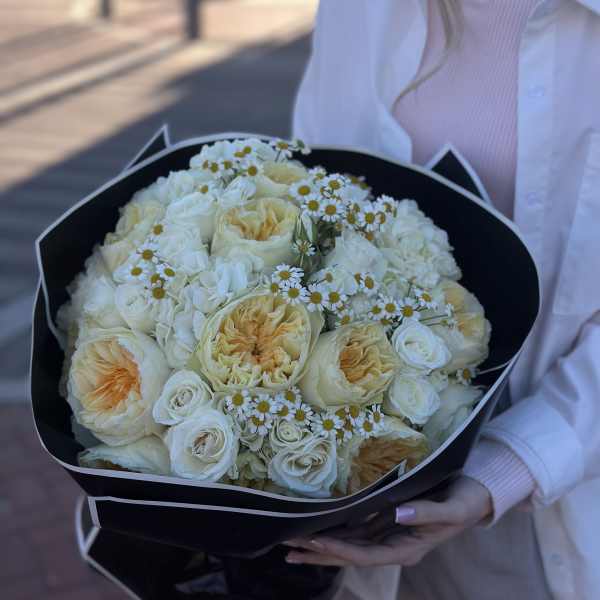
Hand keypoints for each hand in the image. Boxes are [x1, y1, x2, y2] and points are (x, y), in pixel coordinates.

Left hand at [284, 476, 491, 566]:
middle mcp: (394, 546)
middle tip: (287, 548)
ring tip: (293, 543)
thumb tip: (397, 513)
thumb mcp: (452, 509)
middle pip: (350, 554)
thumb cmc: (467, 502)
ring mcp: (390, 536)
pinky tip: (319, 528)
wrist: (476, 496)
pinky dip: (337, 531)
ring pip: (350, 544)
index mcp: (407, 549)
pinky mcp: (388, 522)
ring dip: (322, 544)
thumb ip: (426, 514)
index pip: (365, 555)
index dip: (338, 550)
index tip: (313, 542)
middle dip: (319, 552)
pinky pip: (358, 531)